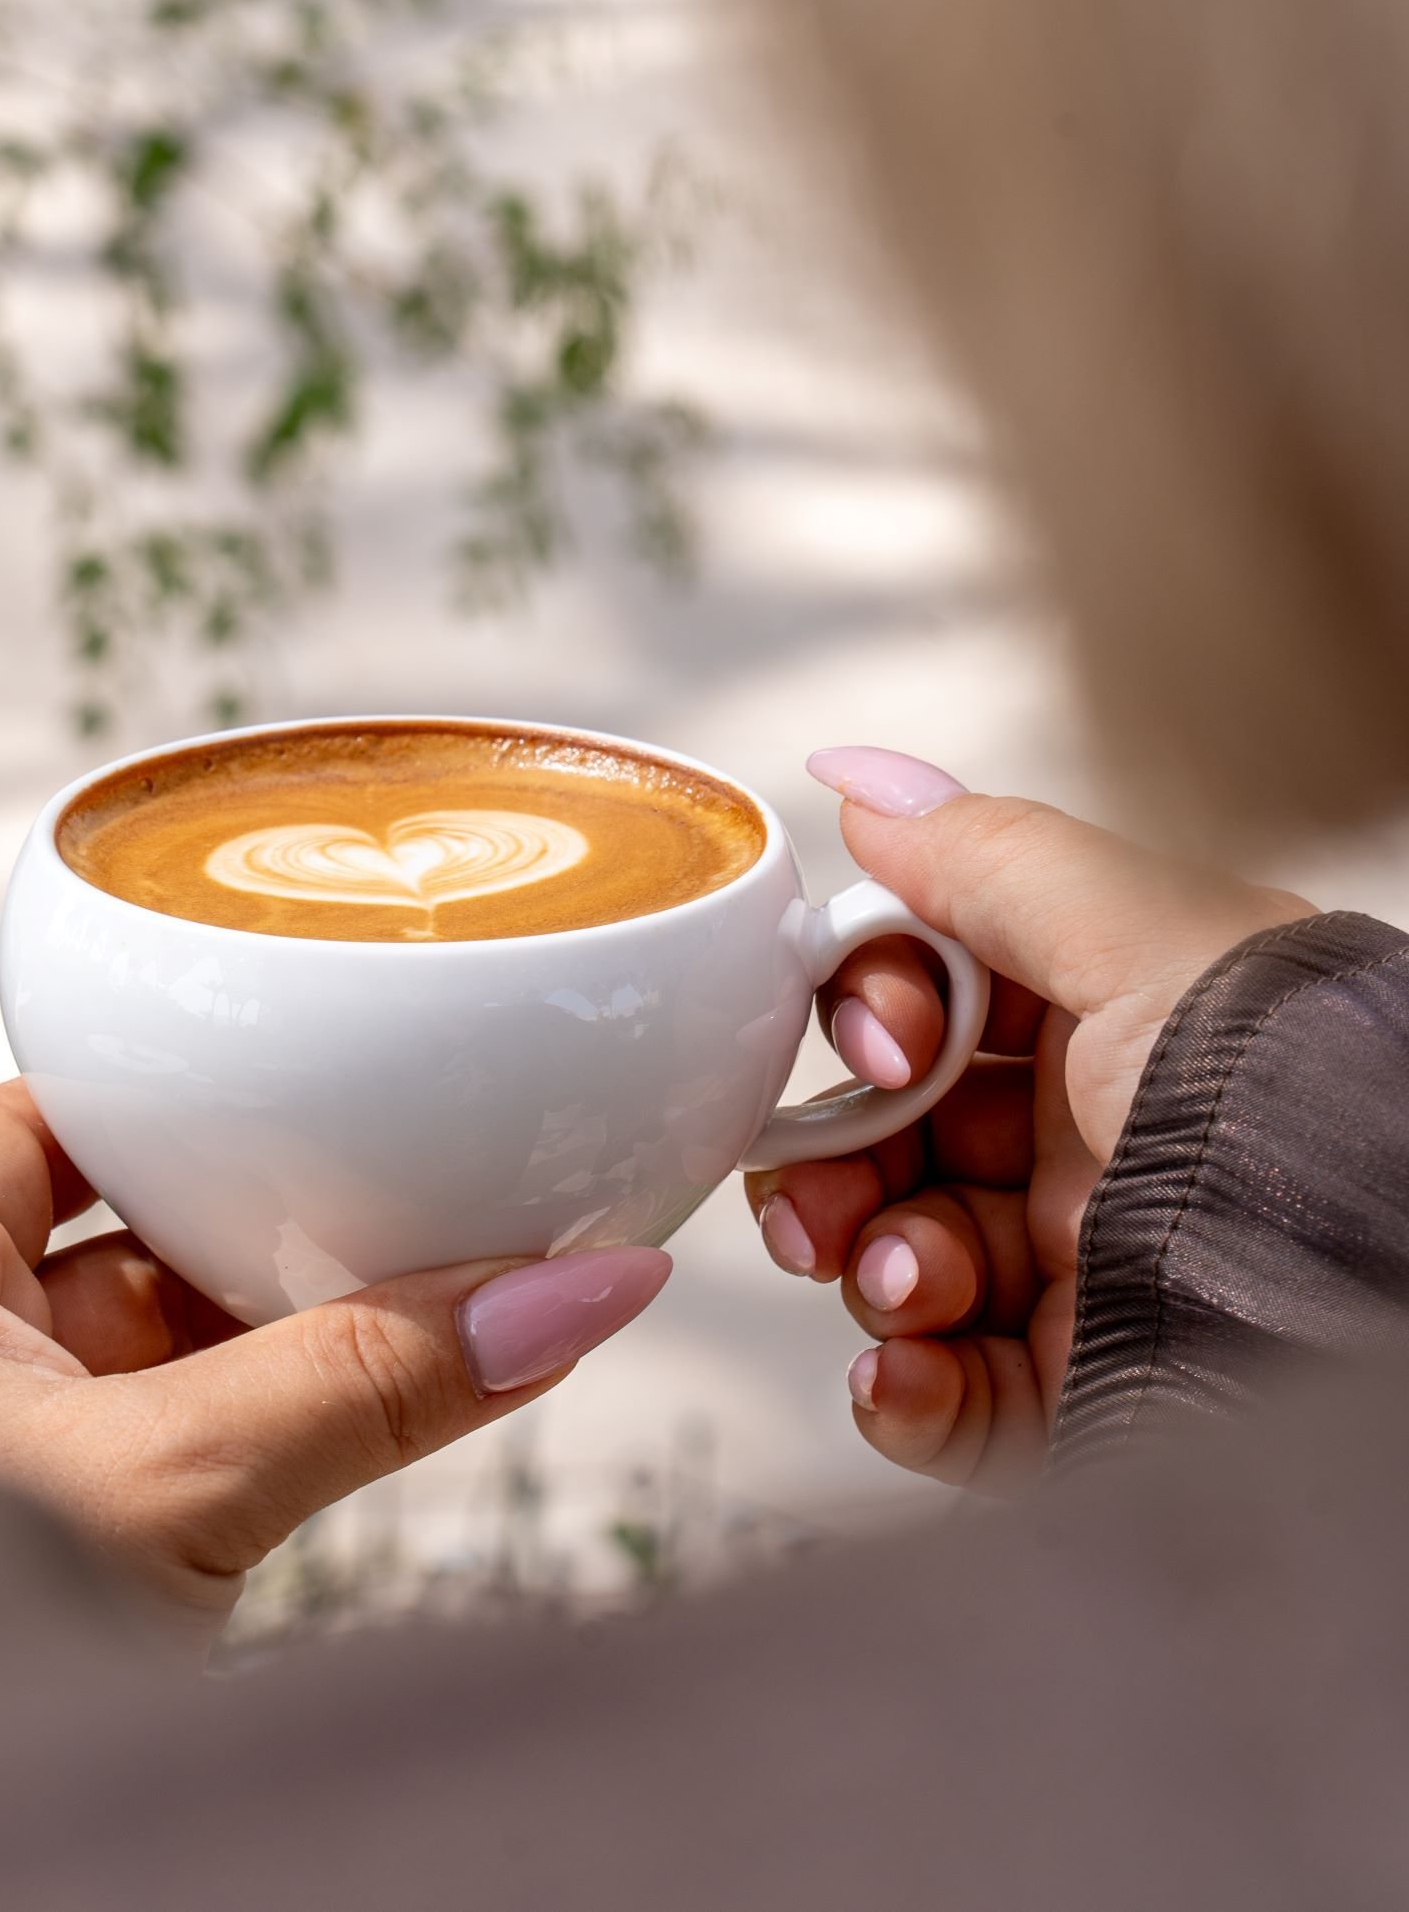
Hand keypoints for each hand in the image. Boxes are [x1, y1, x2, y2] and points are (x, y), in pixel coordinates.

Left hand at [0, 1082, 668, 1651]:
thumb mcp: (174, 1482)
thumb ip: (371, 1380)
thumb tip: (566, 1296)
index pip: (42, 1114)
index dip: (173, 1087)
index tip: (303, 1065)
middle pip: (120, 1221)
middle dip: (259, 1203)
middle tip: (395, 1159)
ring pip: (164, 1337)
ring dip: (282, 1314)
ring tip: (421, 1256)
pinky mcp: (60, 1533)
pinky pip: (187, 1428)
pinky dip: (278, 1404)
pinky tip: (379, 1383)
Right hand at [745, 748, 1312, 1492]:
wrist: (1376, 1308)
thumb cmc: (1289, 1102)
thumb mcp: (1143, 943)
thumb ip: (987, 859)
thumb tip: (858, 779)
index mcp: (1109, 1023)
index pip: (929, 1003)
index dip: (873, 1019)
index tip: (880, 1049)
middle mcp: (1088, 1144)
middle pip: (888, 1139)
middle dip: (831, 1163)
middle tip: (823, 1198)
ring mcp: (1080, 1274)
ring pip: (895, 1262)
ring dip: (865, 1269)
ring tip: (902, 1286)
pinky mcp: (1075, 1396)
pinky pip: (941, 1397)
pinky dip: (896, 1391)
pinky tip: (902, 1373)